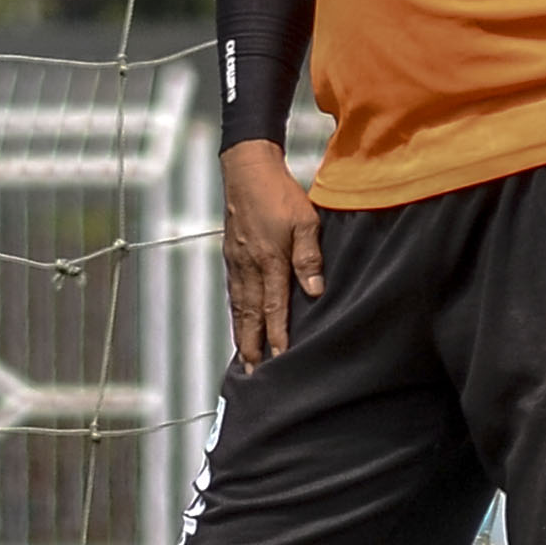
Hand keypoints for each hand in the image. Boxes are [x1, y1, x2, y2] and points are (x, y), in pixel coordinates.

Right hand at [220, 138, 321, 368]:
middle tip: (251, 372)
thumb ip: (309, 257)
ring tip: (245, 357)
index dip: (277, 335)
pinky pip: (234, 293)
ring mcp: (236, 263)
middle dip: (252, 346)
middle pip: (249, 315)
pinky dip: (235, 313)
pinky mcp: (231, 257)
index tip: (280, 359)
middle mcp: (249, 267)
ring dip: (241, 334)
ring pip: (238, 306)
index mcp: (269, 260)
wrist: (245, 172)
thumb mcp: (305, 221)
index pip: (274, 307)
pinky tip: (238, 322)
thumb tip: (314, 289)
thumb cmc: (279, 194)